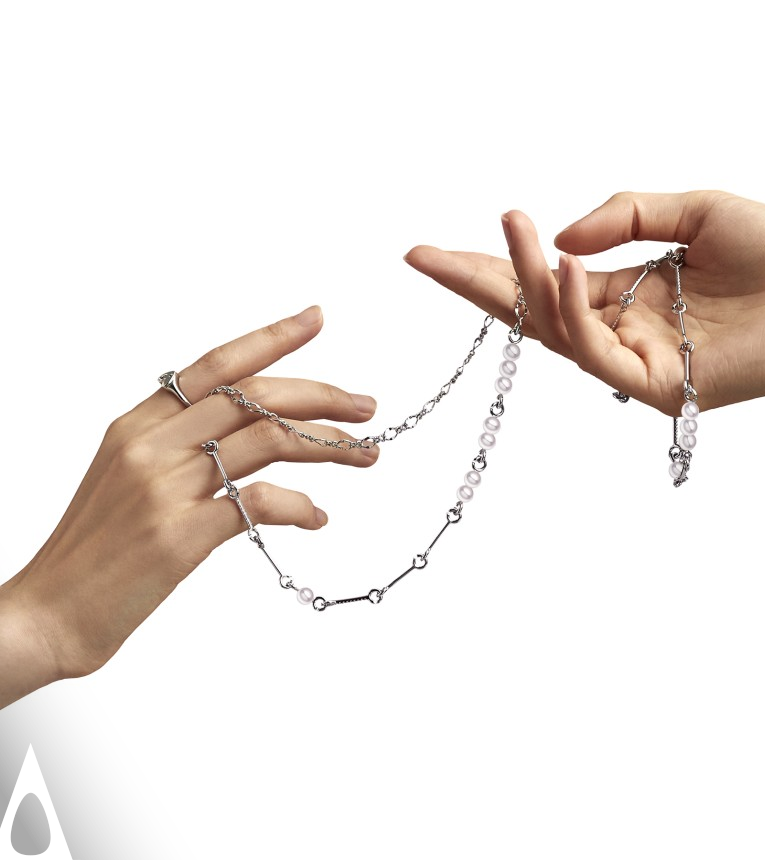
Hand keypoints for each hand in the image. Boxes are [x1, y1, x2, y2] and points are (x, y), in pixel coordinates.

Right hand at [0, 306, 379, 707]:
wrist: (46, 615)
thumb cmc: (93, 550)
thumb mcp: (126, 477)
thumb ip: (176, 445)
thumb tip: (245, 432)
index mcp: (137, 424)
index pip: (216, 364)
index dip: (271, 338)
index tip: (315, 319)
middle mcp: (152, 444)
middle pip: (254, 396)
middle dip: (322, 395)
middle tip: (367, 405)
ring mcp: (165, 487)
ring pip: (267, 440)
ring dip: (329, 446)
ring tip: (366, 455)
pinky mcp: (180, 534)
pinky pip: (259, 503)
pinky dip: (300, 507)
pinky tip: (319, 518)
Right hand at [405, 191, 764, 412]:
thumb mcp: (696, 211)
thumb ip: (626, 215)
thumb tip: (560, 238)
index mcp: (628, 292)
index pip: (546, 279)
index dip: (495, 261)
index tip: (439, 247)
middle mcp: (621, 328)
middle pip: (530, 310)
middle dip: (474, 283)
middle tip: (420, 256)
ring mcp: (633, 361)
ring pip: (555, 327)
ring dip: (525, 278)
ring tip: (511, 226)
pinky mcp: (653, 385)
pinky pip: (597, 349)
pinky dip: (574, 309)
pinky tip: (563, 264)